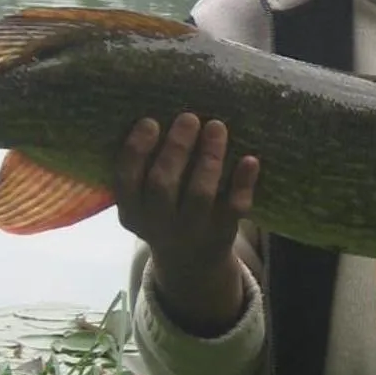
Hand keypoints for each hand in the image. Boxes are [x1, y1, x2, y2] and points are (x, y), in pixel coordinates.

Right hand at [115, 115, 259, 332]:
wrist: (191, 263)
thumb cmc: (165, 212)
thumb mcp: (144, 200)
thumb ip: (147, 167)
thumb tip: (162, 111)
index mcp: (131, 211)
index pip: (126, 180)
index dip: (136, 150)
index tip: (150, 121)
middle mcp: (158, 224)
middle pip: (163, 185)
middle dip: (176, 149)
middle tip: (189, 117)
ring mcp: (191, 231)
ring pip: (200, 194)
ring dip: (209, 158)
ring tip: (216, 127)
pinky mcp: (222, 233)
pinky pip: (234, 208)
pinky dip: (242, 183)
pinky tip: (249, 160)